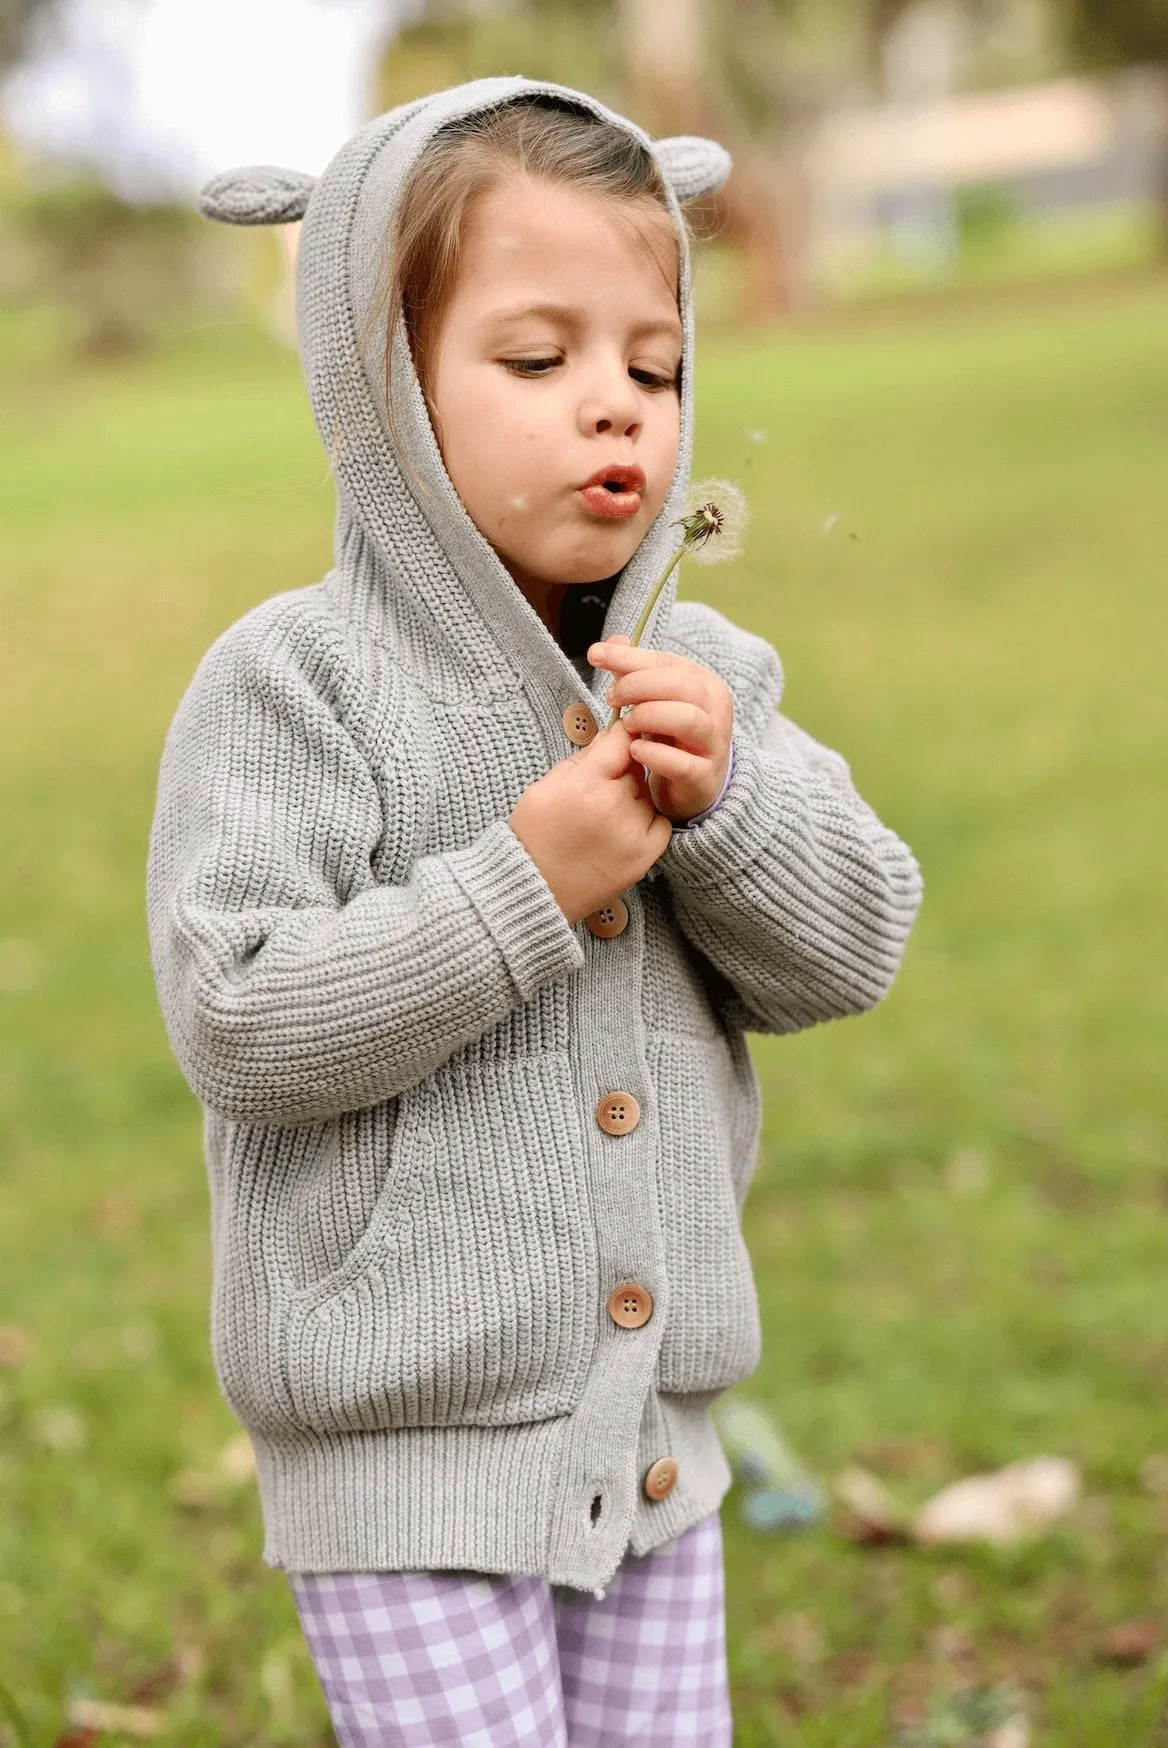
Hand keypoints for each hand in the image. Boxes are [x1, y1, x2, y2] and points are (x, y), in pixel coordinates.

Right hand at [508, 717, 673, 925]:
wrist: (535, 886)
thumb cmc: (535, 835)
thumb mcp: (545, 786)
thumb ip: (582, 759)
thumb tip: (610, 736)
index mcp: (585, 784)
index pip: (621, 740)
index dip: (622, 734)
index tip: (622, 735)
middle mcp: (614, 806)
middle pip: (635, 769)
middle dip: (621, 772)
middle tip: (599, 790)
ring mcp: (632, 833)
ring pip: (646, 796)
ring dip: (633, 798)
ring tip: (604, 817)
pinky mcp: (644, 857)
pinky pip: (660, 823)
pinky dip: (646, 822)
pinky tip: (621, 830)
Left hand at [588, 635, 733, 825]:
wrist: (694, 785)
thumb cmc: (671, 736)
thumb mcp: (653, 700)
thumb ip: (633, 671)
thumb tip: (612, 640)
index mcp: (704, 684)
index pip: (667, 661)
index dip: (630, 657)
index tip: (596, 656)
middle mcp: (716, 710)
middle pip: (679, 685)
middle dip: (637, 686)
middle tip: (612, 698)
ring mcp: (713, 744)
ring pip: (687, 719)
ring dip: (649, 716)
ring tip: (627, 724)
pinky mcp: (704, 776)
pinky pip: (682, 764)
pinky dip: (654, 755)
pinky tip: (635, 751)